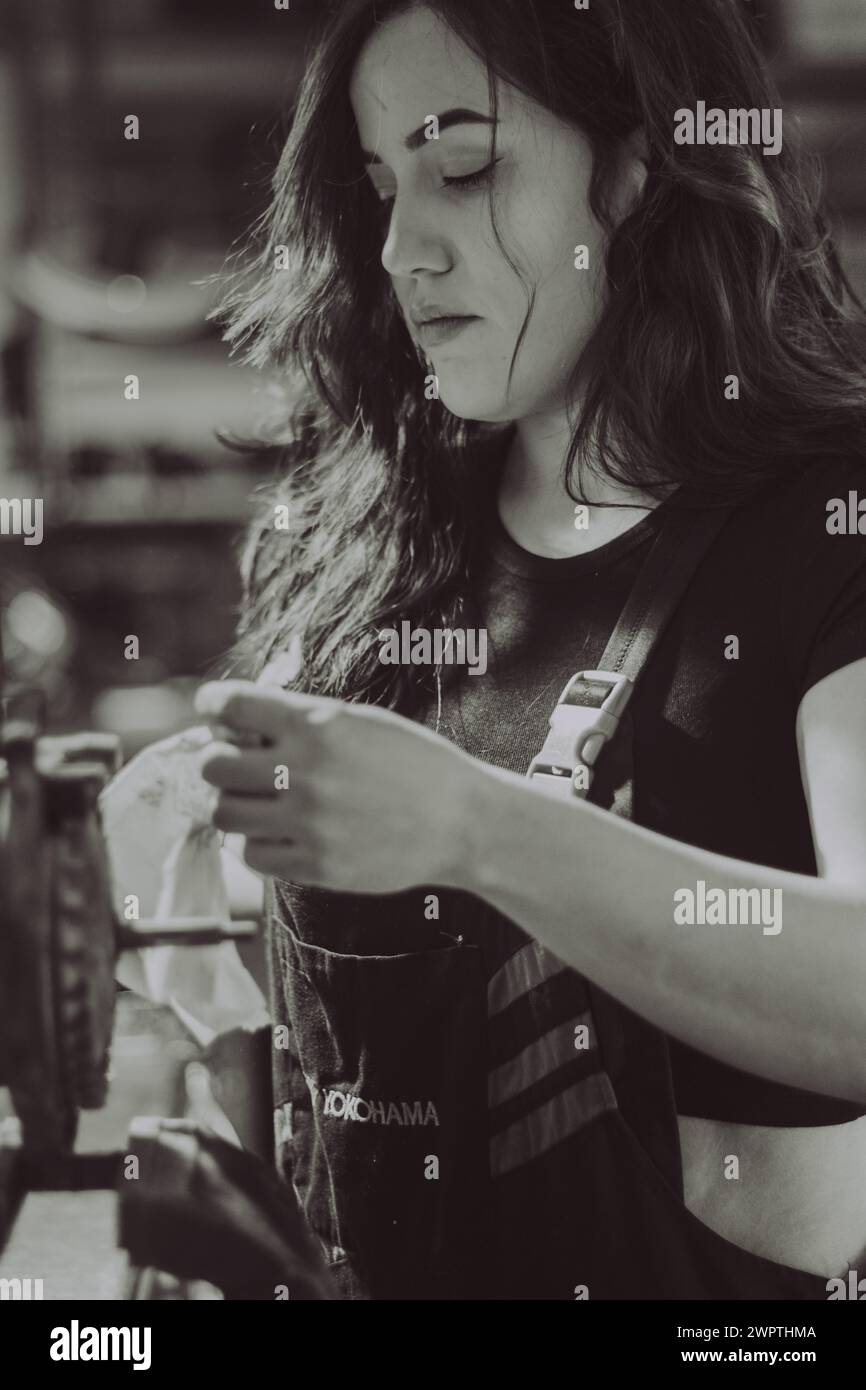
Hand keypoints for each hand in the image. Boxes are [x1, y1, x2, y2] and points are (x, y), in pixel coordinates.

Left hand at [194, 680, 483, 893]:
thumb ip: (303, 721)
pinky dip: (256, 843)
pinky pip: (251, 855)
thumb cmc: (414, 765)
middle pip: (213, 765)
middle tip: (236, 765)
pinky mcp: (315, 865)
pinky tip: (278, 833)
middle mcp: (305, 771)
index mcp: (317, 726)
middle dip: (218, 761)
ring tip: (256, 802)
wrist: (462, 821)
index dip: (213, 705)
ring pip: (224, 813)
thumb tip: (242, 722)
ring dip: (233, 804)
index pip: (231, 705)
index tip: (215, 711)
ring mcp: (308, 822)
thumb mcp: (361, 722)